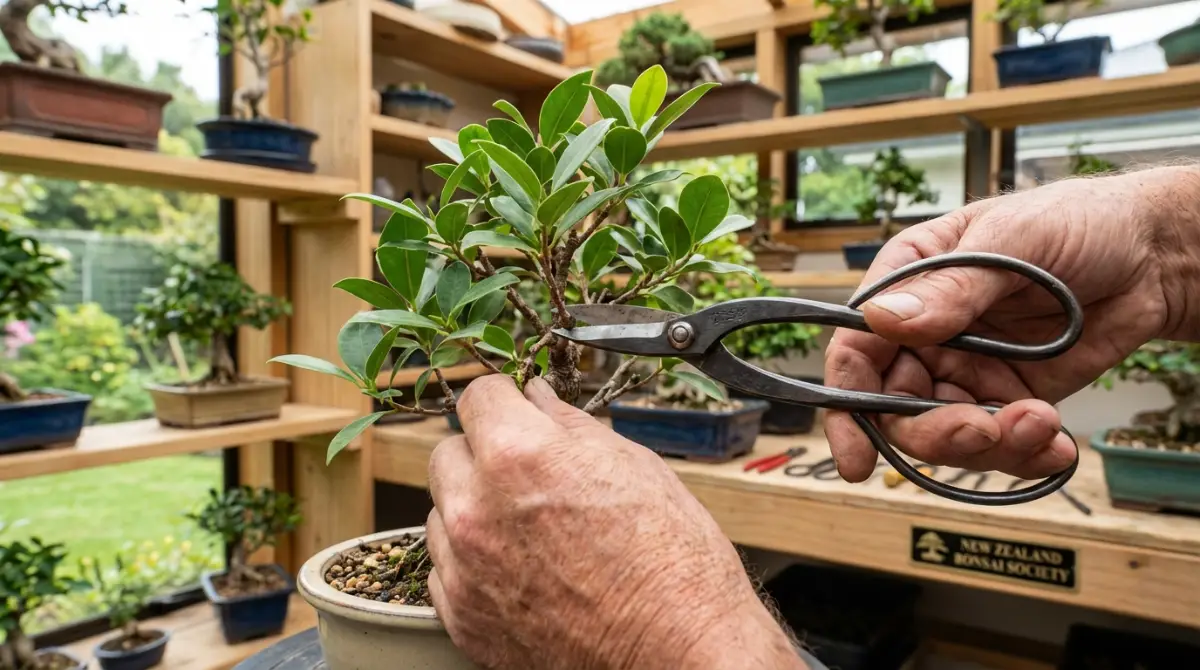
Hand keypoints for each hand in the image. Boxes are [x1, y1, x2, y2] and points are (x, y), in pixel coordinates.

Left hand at [426, 375, 805, 669]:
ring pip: (443, 513)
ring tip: (535, 530)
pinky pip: (446, 570)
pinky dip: (474, 563)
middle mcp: (476, 509)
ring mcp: (464, 569)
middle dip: (483, 452)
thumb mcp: (632, 465)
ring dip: (476, 510)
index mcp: (517, 456)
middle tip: (530, 472)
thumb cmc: (672, 561)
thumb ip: (569, 425)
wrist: (679, 651)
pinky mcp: (462, 618)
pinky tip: (524, 568)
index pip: (478, 396)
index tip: (517, 410)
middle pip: (448, 453)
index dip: (505, 399)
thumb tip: (537, 398)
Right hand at [825, 165, 1199, 481]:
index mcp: (906, 284)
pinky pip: (999, 443)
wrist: (1155, 253)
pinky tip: (1056, 444)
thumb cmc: (1077, 222)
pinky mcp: (1009, 397)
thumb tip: (884, 319)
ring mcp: (966, 369)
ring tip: (1041, 426)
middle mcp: (926, 334)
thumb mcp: (1011, 242)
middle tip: (984, 431)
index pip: (857, 350)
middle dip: (935, 433)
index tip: (858, 455)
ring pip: (946, 435)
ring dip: (990, 445)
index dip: (846, 403)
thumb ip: (950, 286)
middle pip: (896, 408)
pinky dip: (1024, 454)